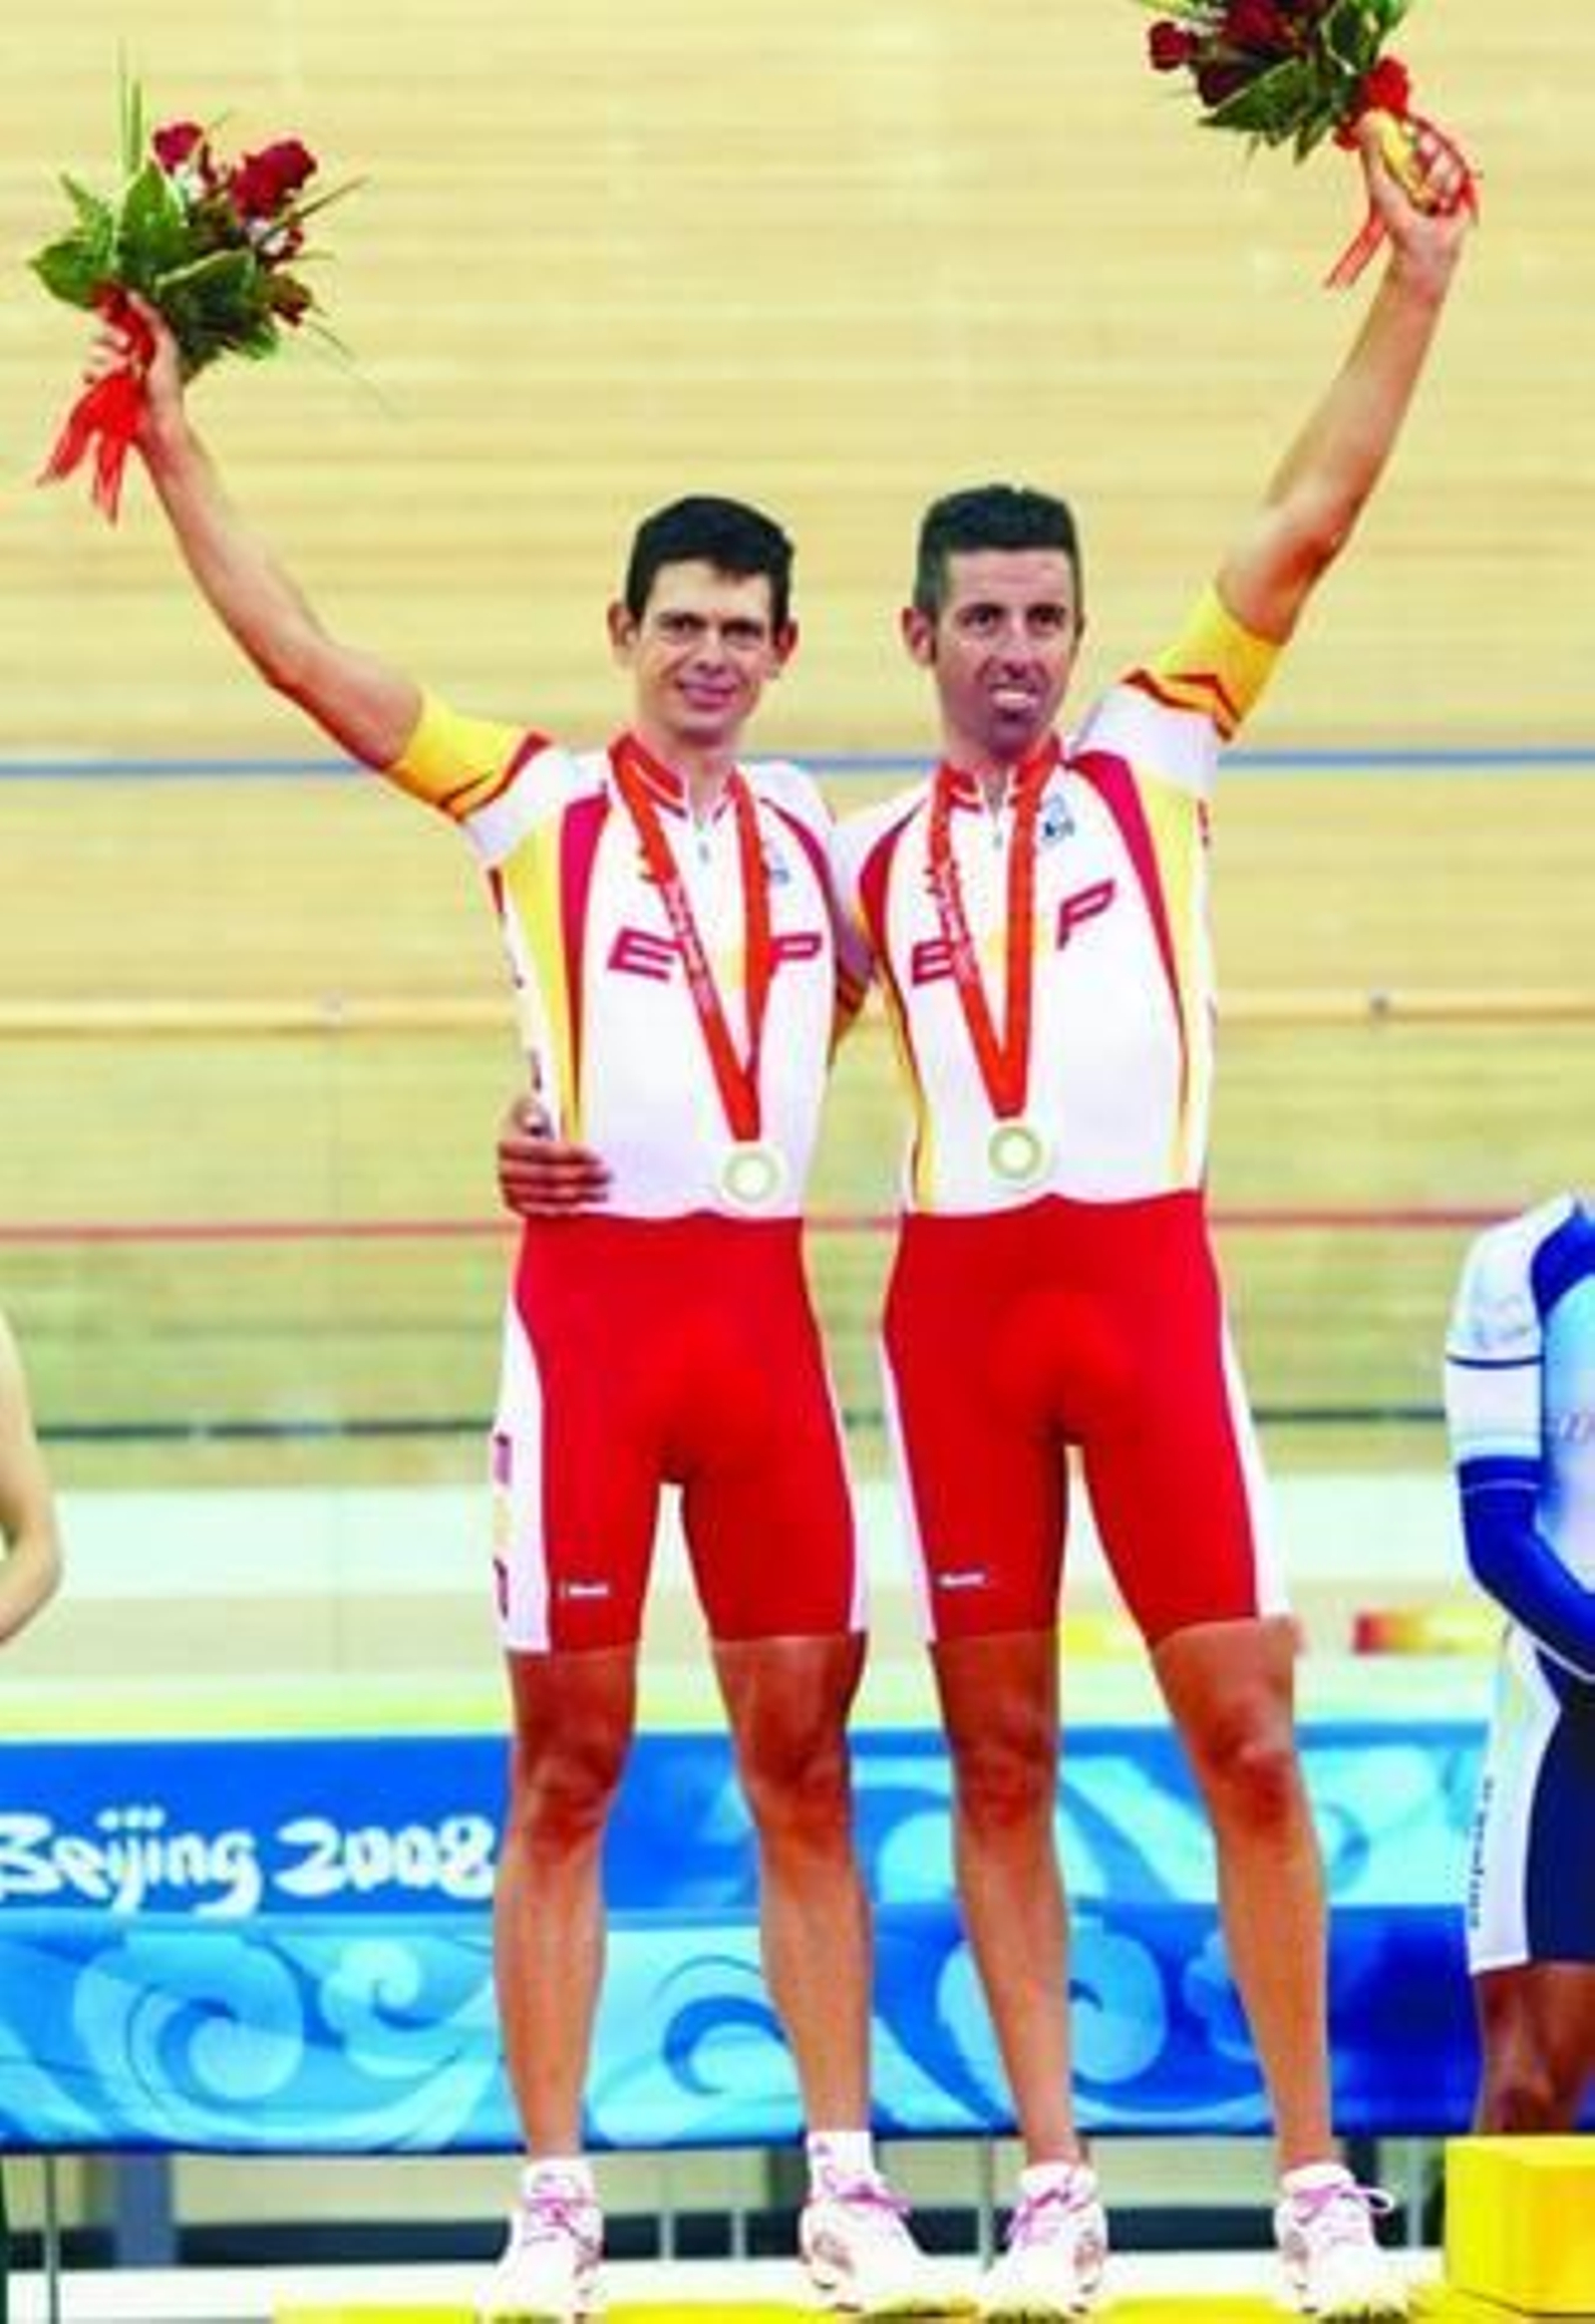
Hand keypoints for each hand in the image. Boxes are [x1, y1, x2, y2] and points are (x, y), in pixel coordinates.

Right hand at [81, 290, 185, 452]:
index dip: (112, 310)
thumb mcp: (167, 349)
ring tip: (126, 375)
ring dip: (109, 360)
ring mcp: (112, 370)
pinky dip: (96, 375)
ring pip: (94, 350)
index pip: (119, 317)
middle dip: (112, 336)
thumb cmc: (169, 391)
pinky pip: (88, 370)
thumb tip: (132, 294)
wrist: (159, 426)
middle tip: (126, 348)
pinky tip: (108, 384)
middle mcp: (125, 353)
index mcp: (142, 341)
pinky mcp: (101, 387)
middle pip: (103, 330)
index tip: (109, 307)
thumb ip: (153, 320)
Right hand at [497, 1092, 611, 1216]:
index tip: (598, 1158)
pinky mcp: (515, 1204)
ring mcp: (508, 1190)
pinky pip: (542, 1211)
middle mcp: (504, 1170)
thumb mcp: (529, 1104)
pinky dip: (563, 1209)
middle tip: (607, 1175)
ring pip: (549, 1195)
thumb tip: (534, 1121)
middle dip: (582, 1176)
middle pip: (550, 1176)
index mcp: (507, 1144)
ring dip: (579, 1195)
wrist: (516, 1137)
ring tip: (602, 1192)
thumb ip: (532, 1108)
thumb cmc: (530, 1117)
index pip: (546, 1152)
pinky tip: (582, 1205)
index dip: (573, 1156)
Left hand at [1358, 114, 1473, 289]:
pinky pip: (1463, 170)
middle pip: (1437, 136)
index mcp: (1407, 156)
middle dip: (1429, 156)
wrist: (1421, 246)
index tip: (1413, 138)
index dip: (1417, 130)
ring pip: (1450, 155)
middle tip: (1420, 177)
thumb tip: (1365, 121)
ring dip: (1437, 182)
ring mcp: (1447, 169)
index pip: (1417, 127)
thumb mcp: (1379, 185)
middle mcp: (1428, 159)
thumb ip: (1372, 154)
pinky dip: (1450, 190)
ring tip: (1429, 202)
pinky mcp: (1464, 181)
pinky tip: (1443, 205)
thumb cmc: (1397, 221)